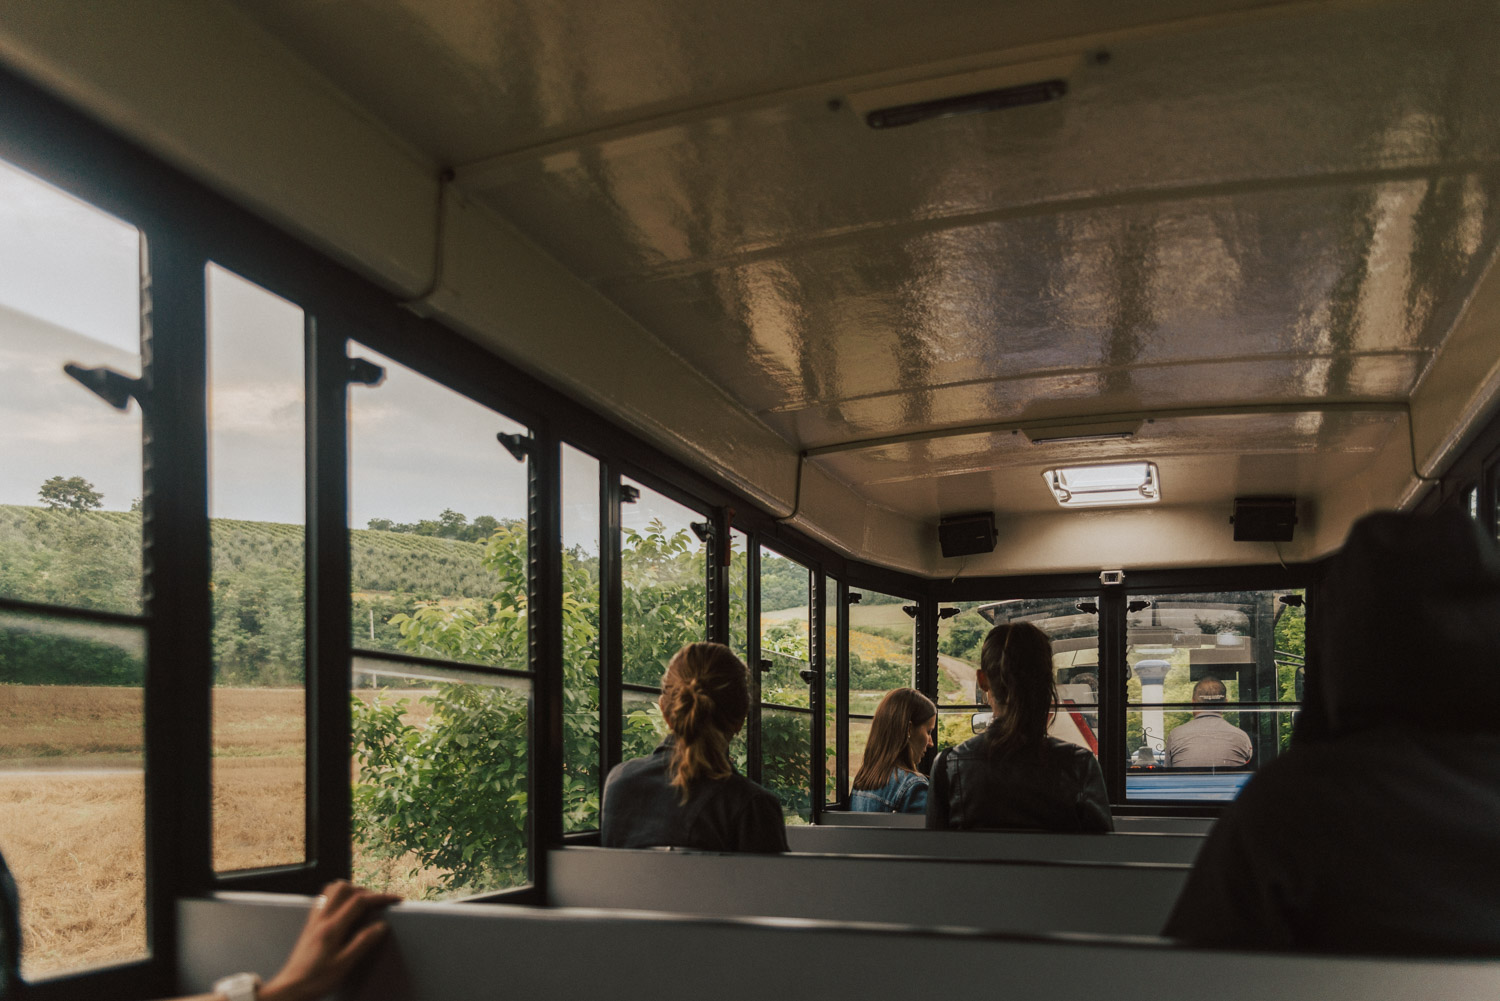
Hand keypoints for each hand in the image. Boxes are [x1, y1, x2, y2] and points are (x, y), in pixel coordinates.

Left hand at [256, 882, 399, 1000]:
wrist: (290, 988)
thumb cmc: (316, 980)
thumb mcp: (344, 965)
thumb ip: (363, 943)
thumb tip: (381, 926)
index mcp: (332, 927)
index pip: (359, 901)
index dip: (380, 897)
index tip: (395, 900)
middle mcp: (322, 918)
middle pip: (344, 888)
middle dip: (364, 891)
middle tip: (377, 903)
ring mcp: (314, 920)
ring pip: (332, 890)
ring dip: (350, 891)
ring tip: (362, 903)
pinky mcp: (310, 925)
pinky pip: (323, 899)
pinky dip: (337, 897)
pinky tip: (343, 910)